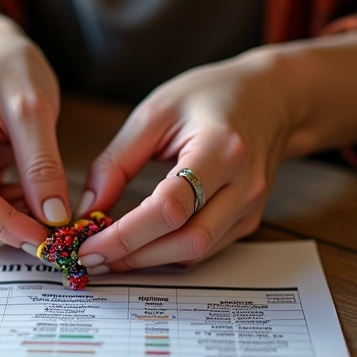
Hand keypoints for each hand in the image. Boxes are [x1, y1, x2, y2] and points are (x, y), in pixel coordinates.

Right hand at [0, 28, 71, 249]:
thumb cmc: (10, 66)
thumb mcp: (35, 106)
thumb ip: (42, 164)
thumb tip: (53, 218)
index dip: (1, 222)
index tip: (46, 233)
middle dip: (5, 229)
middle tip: (52, 222)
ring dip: (9, 225)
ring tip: (43, 202)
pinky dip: (9, 217)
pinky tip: (31, 197)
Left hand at [76, 32, 356, 273]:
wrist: (270, 98)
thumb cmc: (210, 96)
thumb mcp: (154, 113)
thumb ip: (116, 162)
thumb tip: (86, 210)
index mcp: (221, 148)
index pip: (171, 207)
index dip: (126, 234)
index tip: (88, 243)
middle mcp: (243, 184)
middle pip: (187, 240)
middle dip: (133, 256)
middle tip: (91, 256)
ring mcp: (250, 207)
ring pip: (195, 253)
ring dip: (147, 260)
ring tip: (107, 253)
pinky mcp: (247, 220)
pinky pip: (203, 250)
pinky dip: (166, 254)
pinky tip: (137, 246)